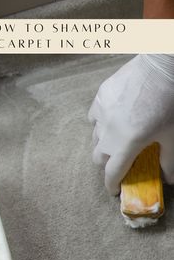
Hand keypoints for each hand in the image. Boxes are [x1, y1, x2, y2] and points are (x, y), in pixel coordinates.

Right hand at [88, 54, 173, 194]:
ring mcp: (101, 113)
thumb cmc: (168, 103)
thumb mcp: (172, 135)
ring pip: (94, 137)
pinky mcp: (100, 97)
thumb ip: (169, 161)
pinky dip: (100, 122)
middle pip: (97, 157)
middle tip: (118, 160)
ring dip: (103, 143)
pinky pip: (94, 116)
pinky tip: (111, 116)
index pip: (112, 172)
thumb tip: (168, 180)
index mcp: (126, 144)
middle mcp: (108, 132)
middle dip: (106, 164)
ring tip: (116, 137)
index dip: (111, 185)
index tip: (113, 190)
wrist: (159, 68)